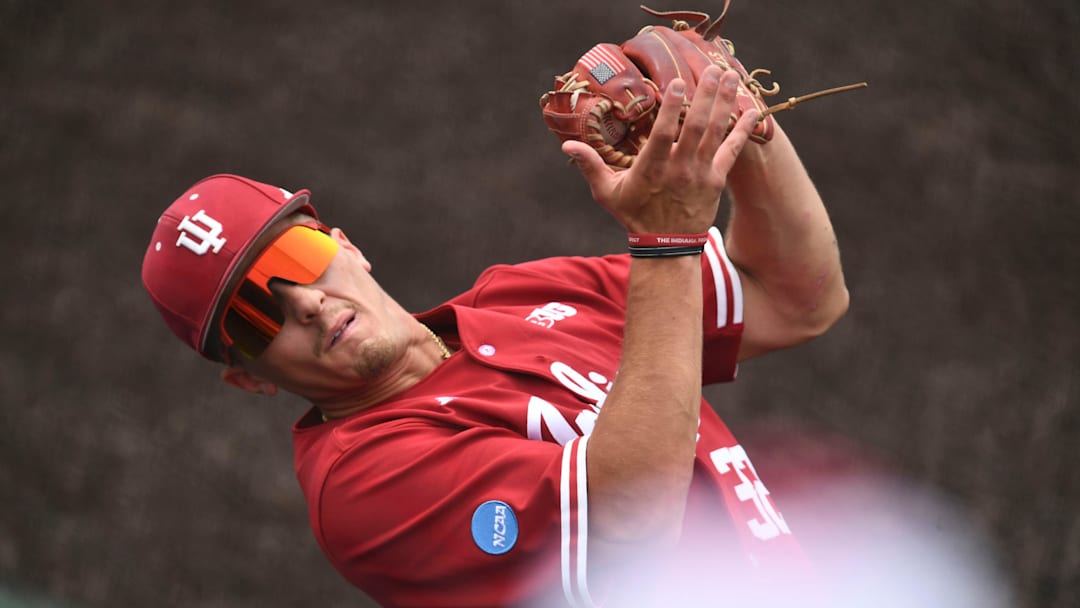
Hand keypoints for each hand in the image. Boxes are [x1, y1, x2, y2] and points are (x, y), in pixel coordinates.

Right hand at [563, 66, 758, 234]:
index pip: (665, 134)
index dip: (672, 108)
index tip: (678, 82)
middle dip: (707, 96)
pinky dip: (744, 131)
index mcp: (652, 169)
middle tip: (714, 69)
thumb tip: (568, 145)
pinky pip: (733, 151)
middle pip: (696, 127)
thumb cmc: (634, 215)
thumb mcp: (606, 192)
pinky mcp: (716, 180)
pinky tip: (754, 111)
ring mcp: (700, 174)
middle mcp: (679, 169)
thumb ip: (590, 165)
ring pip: (716, 133)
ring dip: (724, 103)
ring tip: (731, 77)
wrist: (665, 247)